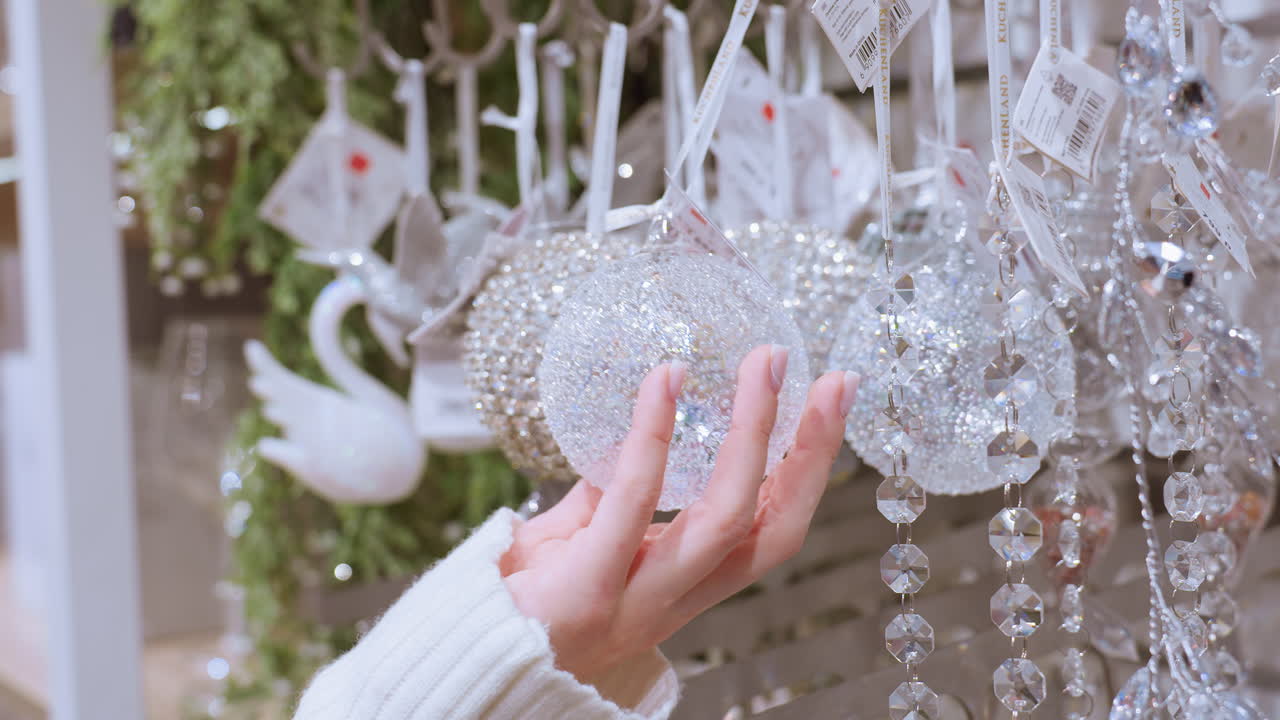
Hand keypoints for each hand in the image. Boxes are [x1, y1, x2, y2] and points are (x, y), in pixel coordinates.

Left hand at [500, 345, 858, 683]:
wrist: (464, 663)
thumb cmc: (519, 607)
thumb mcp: (578, 548)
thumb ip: (606, 502)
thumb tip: (626, 442)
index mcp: (684, 588)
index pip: (770, 532)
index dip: (810, 473)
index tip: (831, 404)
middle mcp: (675, 599)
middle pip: (772, 532)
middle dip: (812, 455)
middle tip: (835, 382)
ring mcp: (637, 598)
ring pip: (726, 519)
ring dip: (755, 434)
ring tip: (763, 367)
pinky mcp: (588, 586)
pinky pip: (634, 501)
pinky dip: (654, 434)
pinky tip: (665, 379)